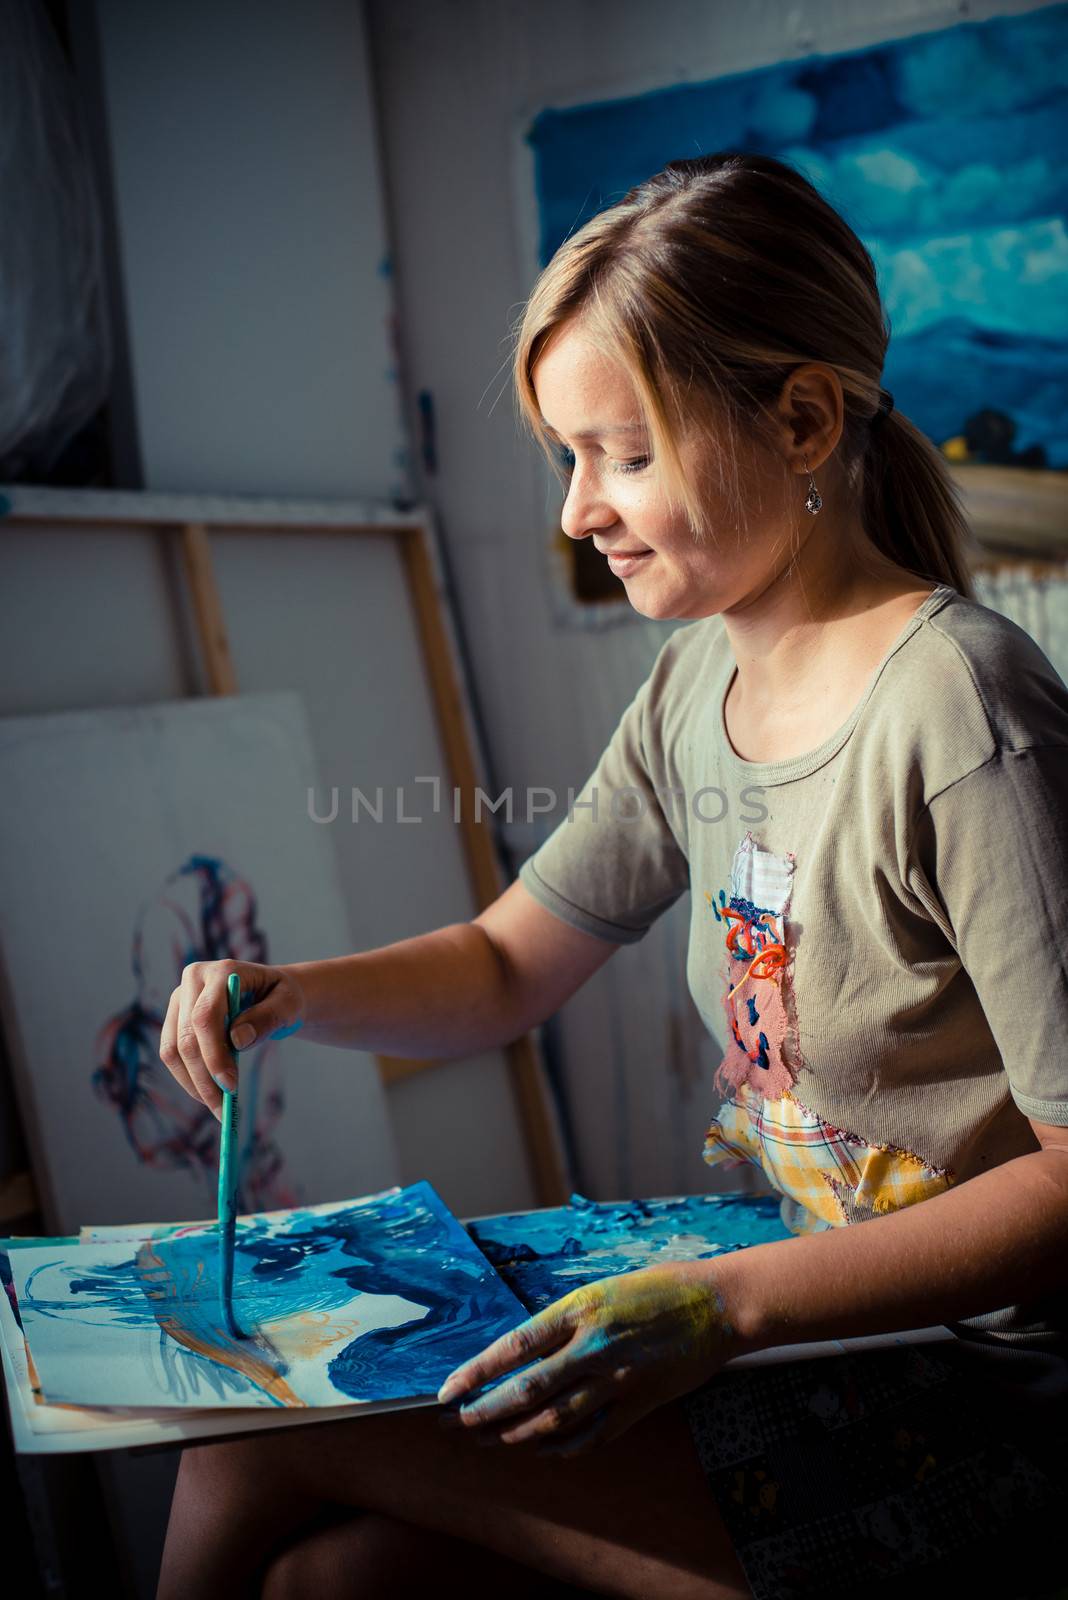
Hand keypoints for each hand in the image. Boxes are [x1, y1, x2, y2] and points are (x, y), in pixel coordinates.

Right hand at [159, 961, 305, 1121]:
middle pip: (186, 1037)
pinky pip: (172, 1054)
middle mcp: (194, 979)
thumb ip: (266, 1018)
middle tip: (224, 1110)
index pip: (206, 1017)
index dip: (214, 1055)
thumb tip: (237, 1040)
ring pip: (172, 1050)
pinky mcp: (175, 1017)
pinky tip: (210, 1093)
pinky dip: (188, 1078)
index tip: (230, 1086)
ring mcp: (180, 998)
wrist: (272, 993)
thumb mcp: (288, 1005)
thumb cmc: (282, 998)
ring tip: (218, 1108)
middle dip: (204, 1078)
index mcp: (222, 971)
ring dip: (192, 1084)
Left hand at [437, 1262, 739, 1457]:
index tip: (447, 1392)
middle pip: (526, 1390)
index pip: (513, 1348)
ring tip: (491, 1439)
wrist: (716, 1305)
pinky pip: (592, 1436)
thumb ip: (564, 1321)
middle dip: (485, 1411)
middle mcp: (593, 1347)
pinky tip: (542, 1449)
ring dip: (516, 1434)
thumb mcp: (601, 1290)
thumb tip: (522, 1352)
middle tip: (458, 1424)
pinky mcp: (639, 1404)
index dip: (475, 1373)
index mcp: (579, 1310)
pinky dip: (562, 1447)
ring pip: (554, 1419)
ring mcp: (617, 1380)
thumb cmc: (657, 1288)